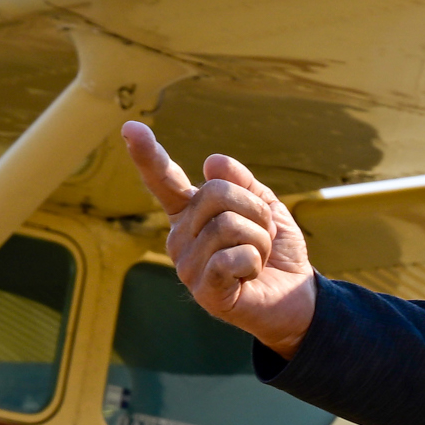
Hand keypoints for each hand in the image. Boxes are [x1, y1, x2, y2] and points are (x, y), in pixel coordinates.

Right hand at [123, 122, 315, 352]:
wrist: (295, 297)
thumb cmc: (276, 251)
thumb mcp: (266, 205)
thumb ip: (242, 182)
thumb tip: (211, 162)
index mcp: (189, 213)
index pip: (165, 180)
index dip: (147, 153)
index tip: (130, 127)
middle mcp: (179, 238)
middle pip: (215, 193)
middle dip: (254, 209)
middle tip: (261, 234)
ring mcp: (187, 266)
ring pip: (228, 225)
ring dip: (259, 239)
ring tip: (257, 258)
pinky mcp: (202, 291)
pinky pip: (231, 257)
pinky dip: (253, 262)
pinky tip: (250, 276)